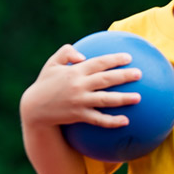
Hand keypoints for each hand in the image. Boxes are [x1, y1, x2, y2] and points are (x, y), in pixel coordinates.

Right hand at [21, 44, 141, 128]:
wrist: (34, 108)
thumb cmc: (46, 83)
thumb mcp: (52, 64)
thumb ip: (66, 52)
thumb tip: (84, 56)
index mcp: (75, 71)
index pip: (98, 62)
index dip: (114, 59)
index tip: (129, 57)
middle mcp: (79, 85)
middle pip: (106, 79)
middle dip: (124, 76)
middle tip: (139, 74)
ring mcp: (79, 101)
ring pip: (105, 99)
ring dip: (123, 99)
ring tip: (138, 98)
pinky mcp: (79, 115)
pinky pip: (98, 119)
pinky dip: (111, 121)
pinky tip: (126, 121)